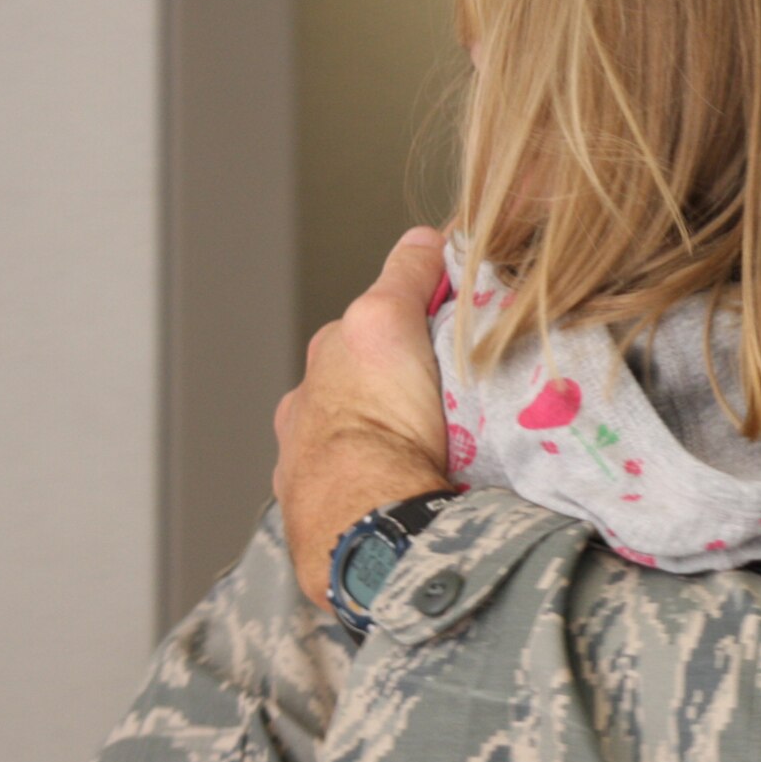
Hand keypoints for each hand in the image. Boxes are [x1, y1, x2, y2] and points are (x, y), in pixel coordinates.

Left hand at [273, 227, 451, 603]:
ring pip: (359, 435)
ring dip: (388, 436)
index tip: (454, 327)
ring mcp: (307, 463)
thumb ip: (406, 274)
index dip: (419, 316)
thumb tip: (425, 235)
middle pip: (368, 378)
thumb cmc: (382, 426)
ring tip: (435, 451)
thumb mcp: (391, 322)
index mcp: (326, 358)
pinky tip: (407, 489)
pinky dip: (375, 482)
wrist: (369, 526)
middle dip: (402, 380)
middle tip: (454, 396)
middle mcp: (306, 405)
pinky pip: (353, 488)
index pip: (379, 317)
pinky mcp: (316, 515)